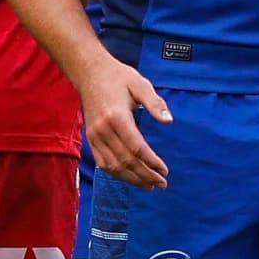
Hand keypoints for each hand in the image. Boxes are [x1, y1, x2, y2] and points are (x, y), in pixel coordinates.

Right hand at [77, 56, 172, 190]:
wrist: (90, 73)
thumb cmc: (118, 77)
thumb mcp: (140, 84)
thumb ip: (155, 103)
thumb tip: (169, 121)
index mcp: (117, 117)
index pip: (136, 148)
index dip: (151, 162)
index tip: (165, 171)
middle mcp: (103, 130)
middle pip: (126, 161)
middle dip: (145, 175)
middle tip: (162, 184)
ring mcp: (94, 136)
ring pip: (113, 166)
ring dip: (132, 178)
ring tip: (149, 186)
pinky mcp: (91, 138)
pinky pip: (102, 162)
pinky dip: (116, 173)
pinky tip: (130, 178)